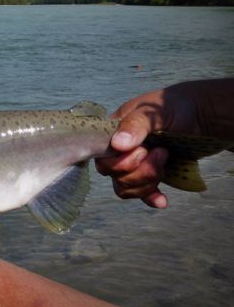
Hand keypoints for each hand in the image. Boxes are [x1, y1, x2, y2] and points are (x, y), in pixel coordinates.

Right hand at [95, 83, 200, 207]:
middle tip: (162, 153)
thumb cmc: (178, 106)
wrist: (204, 114)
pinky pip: (141, 194)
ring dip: (147, 181)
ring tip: (166, 161)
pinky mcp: (149, 174)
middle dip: (139, 171)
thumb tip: (117, 145)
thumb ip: (136, 125)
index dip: (121, 161)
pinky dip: (151, 198)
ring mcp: (134, 163)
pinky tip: (162, 200)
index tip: (144, 150)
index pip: (102, 156)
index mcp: (114, 131)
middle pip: (113, 174)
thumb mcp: (156, 111)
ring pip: (125, 187)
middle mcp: (120, 149)